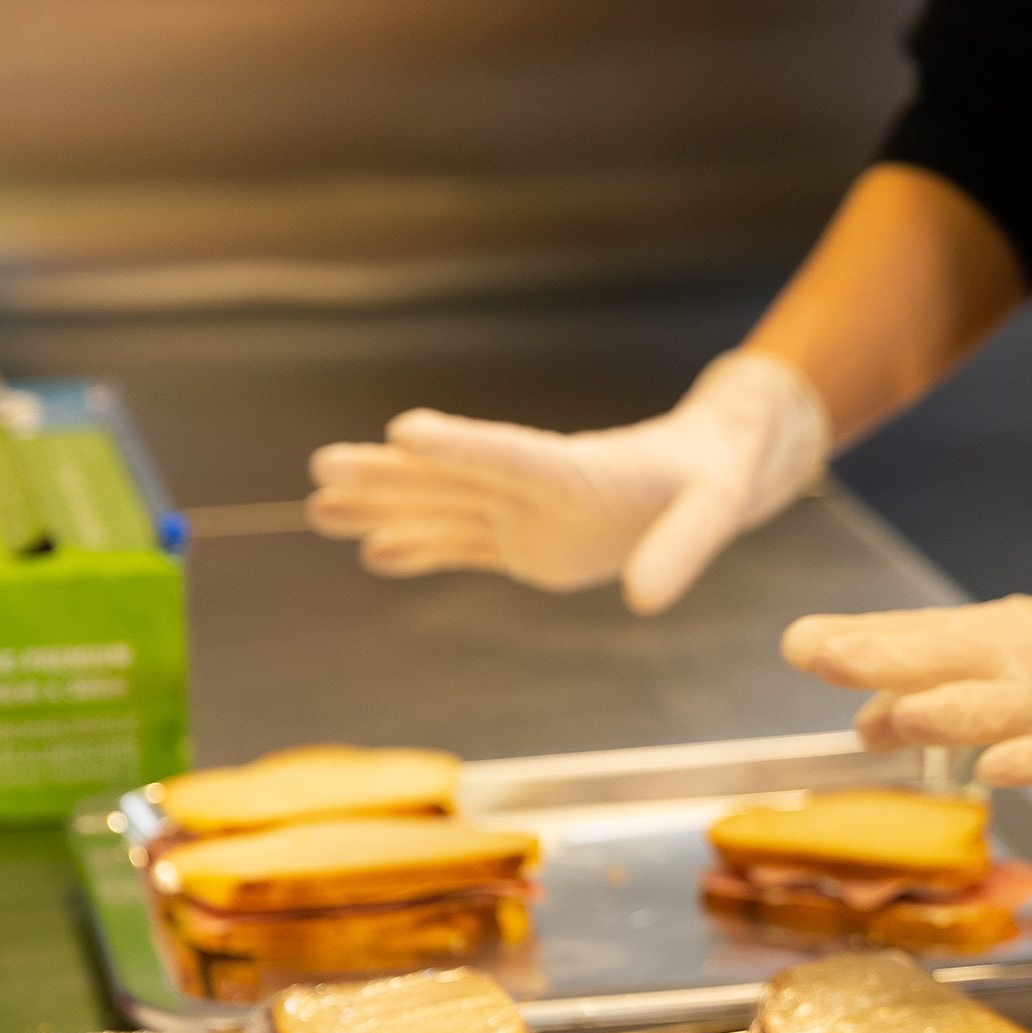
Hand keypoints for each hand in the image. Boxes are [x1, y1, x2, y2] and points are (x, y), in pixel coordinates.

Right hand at [307, 350, 830, 614]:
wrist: (703, 478)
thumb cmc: (710, 483)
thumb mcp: (713, 510)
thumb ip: (682, 550)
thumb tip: (646, 601)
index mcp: (574, 469)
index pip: (507, 454)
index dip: (458, 445)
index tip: (402, 431)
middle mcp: (534, 489)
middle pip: (451, 480)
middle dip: (388, 476)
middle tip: (320, 466)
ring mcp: (523, 516)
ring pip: (442, 511)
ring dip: (384, 509)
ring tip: (318, 507)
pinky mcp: (526, 545)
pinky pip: (465, 547)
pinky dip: (420, 551)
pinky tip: (372, 553)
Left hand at [781, 590, 1031, 795]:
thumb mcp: (995, 661)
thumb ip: (922, 690)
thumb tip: (859, 725)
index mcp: (982, 636)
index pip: (911, 633)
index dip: (855, 638)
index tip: (799, 642)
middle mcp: (1009, 661)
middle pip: (940, 656)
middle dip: (880, 657)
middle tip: (824, 655)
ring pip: (988, 706)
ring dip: (938, 711)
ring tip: (894, 717)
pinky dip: (1022, 761)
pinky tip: (993, 768)